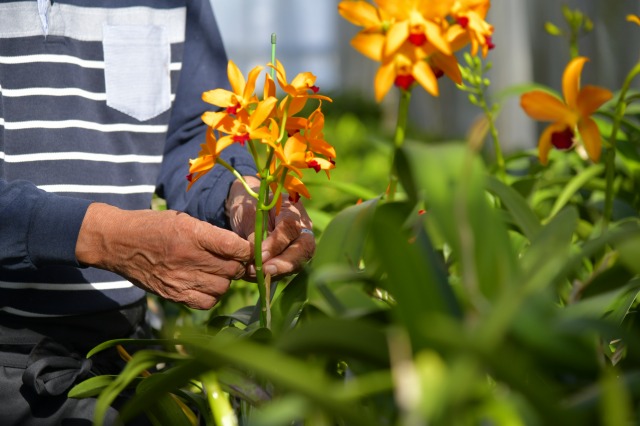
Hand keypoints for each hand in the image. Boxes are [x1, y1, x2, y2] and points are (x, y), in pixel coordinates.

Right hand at [75, 203, 251, 308]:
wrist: (117, 242)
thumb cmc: (153, 226)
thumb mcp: (183, 218)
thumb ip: (212, 234)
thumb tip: (240, 249)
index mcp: (193, 233)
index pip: (235, 247)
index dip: (247, 250)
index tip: (246, 249)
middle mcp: (189, 258)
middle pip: (233, 269)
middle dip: (237, 265)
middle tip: (230, 260)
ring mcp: (180, 279)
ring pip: (223, 287)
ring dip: (225, 280)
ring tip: (215, 271)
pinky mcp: (173, 295)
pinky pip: (207, 302)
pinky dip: (211, 295)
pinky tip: (205, 285)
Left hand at [226, 176, 314, 279]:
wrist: (249, 210)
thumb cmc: (248, 207)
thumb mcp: (248, 215)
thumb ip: (255, 233)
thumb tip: (259, 257)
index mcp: (292, 208)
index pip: (290, 227)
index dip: (276, 243)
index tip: (260, 254)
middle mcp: (302, 227)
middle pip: (304, 248)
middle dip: (285, 263)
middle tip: (266, 271)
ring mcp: (300, 243)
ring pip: (298, 262)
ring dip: (277, 272)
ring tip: (253, 273)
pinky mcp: (293, 257)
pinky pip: (287, 270)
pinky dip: (271, 276)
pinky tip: (254, 276)